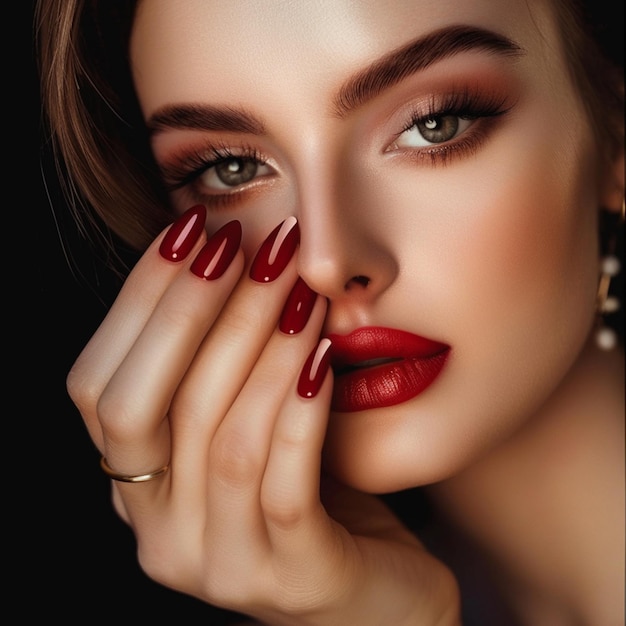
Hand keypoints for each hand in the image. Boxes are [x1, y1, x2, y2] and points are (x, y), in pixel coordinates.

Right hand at [67, 207, 459, 624]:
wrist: (374, 590)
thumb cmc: (306, 487)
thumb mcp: (245, 422)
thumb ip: (219, 363)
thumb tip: (217, 249)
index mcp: (134, 487)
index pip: (100, 385)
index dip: (141, 300)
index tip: (192, 230)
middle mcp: (158, 532)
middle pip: (145, 409)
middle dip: (193, 312)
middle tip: (246, 246)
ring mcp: (221, 564)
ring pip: (222, 439)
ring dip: (259, 347)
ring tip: (296, 285)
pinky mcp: (292, 580)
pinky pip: (287, 484)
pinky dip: (302, 410)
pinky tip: (325, 354)